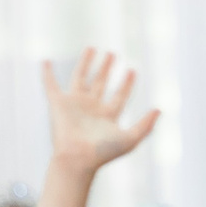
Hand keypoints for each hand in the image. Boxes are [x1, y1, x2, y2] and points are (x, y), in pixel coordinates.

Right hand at [41, 48, 157, 171]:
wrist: (77, 158)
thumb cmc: (103, 152)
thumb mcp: (130, 139)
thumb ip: (146, 125)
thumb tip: (159, 109)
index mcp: (107, 116)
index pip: (119, 95)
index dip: (127, 84)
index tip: (132, 70)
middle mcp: (91, 108)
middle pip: (100, 83)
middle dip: (107, 69)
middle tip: (113, 54)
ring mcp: (74, 104)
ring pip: (80, 77)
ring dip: (86, 63)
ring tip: (92, 47)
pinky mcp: (58, 104)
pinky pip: (50, 85)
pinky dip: (47, 73)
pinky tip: (46, 61)